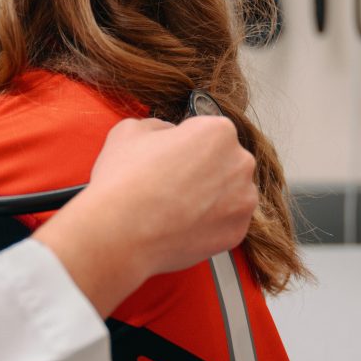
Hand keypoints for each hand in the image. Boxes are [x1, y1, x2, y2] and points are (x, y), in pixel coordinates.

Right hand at [35, 116, 257, 313]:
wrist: (118, 234)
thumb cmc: (122, 180)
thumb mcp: (132, 130)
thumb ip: (160, 126)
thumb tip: (169, 134)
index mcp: (219, 131)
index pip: (208, 132)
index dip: (186, 144)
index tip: (170, 157)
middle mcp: (240, 163)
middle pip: (225, 162)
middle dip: (204, 170)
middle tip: (173, 184)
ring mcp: (243, 200)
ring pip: (230, 193)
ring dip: (211, 197)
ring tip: (177, 207)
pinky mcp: (237, 232)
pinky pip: (227, 222)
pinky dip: (210, 224)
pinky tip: (183, 224)